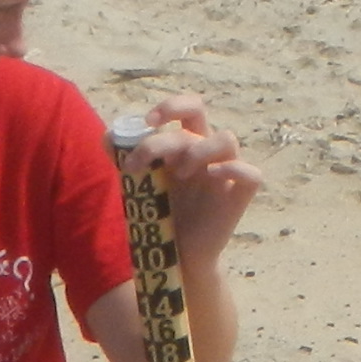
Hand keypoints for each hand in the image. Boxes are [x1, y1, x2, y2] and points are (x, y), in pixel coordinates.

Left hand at [124, 94, 262, 260]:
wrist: (176, 255)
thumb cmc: (161, 215)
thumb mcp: (139, 184)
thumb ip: (124, 159)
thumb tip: (109, 137)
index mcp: (186, 144)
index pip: (188, 108)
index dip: (171, 106)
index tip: (148, 122)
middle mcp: (206, 153)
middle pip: (201, 114)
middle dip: (170, 128)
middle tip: (146, 157)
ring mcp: (225, 173)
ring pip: (227, 139)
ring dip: (198, 150)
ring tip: (179, 174)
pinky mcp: (238, 197)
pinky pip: (251, 174)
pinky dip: (232, 169)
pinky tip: (212, 176)